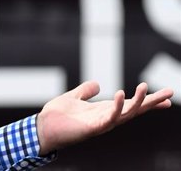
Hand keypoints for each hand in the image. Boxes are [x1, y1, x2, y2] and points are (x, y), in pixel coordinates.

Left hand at [36, 81, 173, 154]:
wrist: (43, 127)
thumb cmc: (57, 115)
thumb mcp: (74, 97)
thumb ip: (85, 91)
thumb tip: (96, 84)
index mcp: (104, 110)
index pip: (130, 104)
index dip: (148, 100)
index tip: (167, 96)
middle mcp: (107, 117)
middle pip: (135, 109)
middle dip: (152, 102)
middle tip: (170, 93)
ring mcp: (101, 123)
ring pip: (126, 113)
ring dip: (138, 101)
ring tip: (145, 87)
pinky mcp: (93, 127)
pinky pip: (109, 117)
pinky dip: (116, 106)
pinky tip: (121, 94)